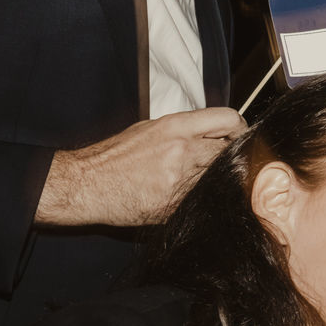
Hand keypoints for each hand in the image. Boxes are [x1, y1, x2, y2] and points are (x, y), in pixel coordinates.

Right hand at [36, 107, 244, 226]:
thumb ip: (186, 129)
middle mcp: (182, 150)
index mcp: (176, 127)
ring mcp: (180, 180)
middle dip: (232, 156)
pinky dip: (202, 197)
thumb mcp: (151, 128)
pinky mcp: (175, 206)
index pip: (228, 119)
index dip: (240, 129)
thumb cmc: (115, 156)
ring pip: (220, 177)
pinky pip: (202, 199)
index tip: (239, 137)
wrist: (85, 185)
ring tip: (205, 179)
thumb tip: (215, 134)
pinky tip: (189, 195)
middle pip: (230, 151)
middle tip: (227, 162)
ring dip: (218, 179)